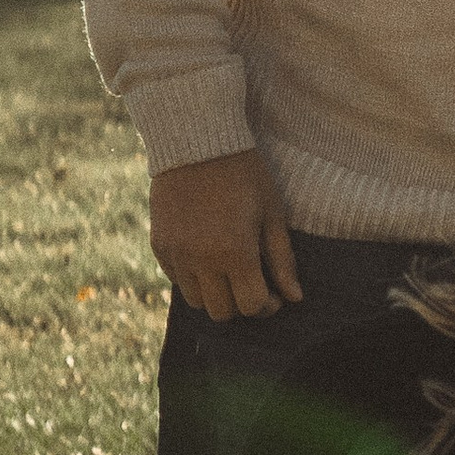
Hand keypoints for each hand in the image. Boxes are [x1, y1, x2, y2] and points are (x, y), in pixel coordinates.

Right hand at [149, 147, 302, 320]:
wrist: (196, 142)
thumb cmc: (244, 174)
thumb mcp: (272, 213)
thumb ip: (283, 259)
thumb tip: (295, 298)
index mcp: (235, 253)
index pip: (252, 306)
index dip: (267, 305)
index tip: (273, 293)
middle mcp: (201, 261)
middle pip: (222, 312)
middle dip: (241, 303)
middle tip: (251, 282)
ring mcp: (176, 255)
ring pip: (196, 301)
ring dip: (215, 293)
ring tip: (227, 269)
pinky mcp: (159, 246)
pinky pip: (176, 279)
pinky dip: (192, 277)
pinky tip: (205, 254)